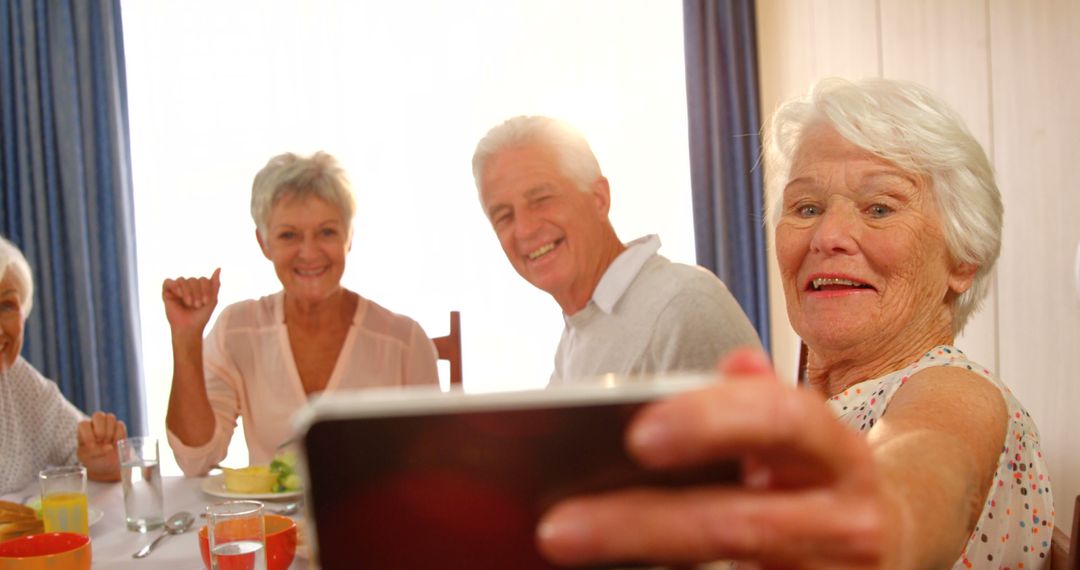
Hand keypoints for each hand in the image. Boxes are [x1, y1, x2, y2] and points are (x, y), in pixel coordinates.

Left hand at [77, 412, 127, 481]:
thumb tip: (109, 447)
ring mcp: (108, 425)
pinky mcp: (119, 428)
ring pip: (110, 417)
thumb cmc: (92, 460)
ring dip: (110, 432)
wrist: (106, 466)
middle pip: (98, 415)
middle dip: (101, 429)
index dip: (88, 434)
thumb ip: (92, 452)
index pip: (84, 424)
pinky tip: (116, 443)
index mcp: (84, 431)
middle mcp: (95, 424)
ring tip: (109, 443)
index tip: (91, 446)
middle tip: (101, 441)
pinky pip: (121, 425)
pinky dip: (119, 435)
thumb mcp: (86, 458)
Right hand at [162, 268, 220, 335]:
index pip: (203, 279)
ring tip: (189, 303)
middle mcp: (188, 286)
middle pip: (193, 279)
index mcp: (199, 287)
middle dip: (196, 292)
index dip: (205, 289)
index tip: (206, 302)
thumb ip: (215, 284)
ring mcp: (177, 289)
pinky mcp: (167, 293)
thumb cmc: (201, 316)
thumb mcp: (212, 300)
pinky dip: (175, 286)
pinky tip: (179, 295)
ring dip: (187, 291)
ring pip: (182, 280)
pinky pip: (168, 282)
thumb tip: (219, 268)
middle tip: (197, 305)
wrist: (189, 328)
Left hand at [536, 348, 892, 568]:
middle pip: (739, 522)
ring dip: (647, 563)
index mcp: (835, 451)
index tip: (638, 434)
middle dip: (642, 524)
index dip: (714, 422)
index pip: (783, 422)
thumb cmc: (821, 475)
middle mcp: (847, 518)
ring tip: (569, 550)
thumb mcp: (804, 432)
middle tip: (558, 526)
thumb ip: (758, 402)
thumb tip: (736, 364)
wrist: (902, 533)